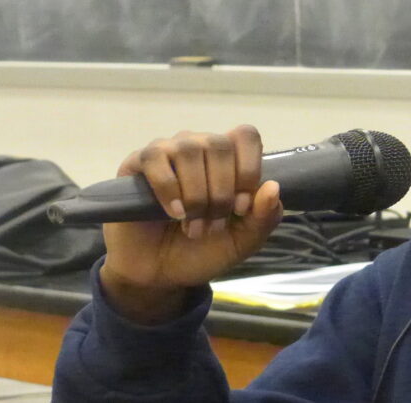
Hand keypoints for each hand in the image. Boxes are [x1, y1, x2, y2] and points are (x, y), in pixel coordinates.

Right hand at [98, 125, 283, 322]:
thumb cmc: (203, 250)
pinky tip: (174, 213)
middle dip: (221, 191)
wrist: (160, 274)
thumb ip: (264, 217)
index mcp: (229, 159)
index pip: (245, 136)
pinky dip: (168, 188)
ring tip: (193, 225)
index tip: (242, 207)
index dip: (248, 168)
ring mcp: (168, 152)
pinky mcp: (137, 164)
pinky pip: (155, 158)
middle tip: (214, 225)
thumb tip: (272, 187)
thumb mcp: (243, 241)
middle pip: (219, 145)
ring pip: (189, 150)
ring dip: (196, 193)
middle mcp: (200, 147)